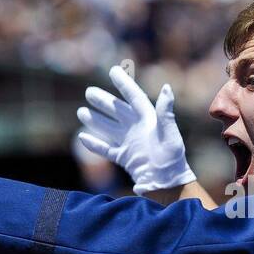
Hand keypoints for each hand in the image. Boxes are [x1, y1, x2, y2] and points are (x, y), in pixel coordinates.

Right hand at [77, 65, 195, 195]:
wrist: (167, 183)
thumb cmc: (172, 158)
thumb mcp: (170, 133)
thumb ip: (165, 112)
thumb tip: (166, 88)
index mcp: (149, 119)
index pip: (134, 97)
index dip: (124, 83)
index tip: (113, 70)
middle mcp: (138, 129)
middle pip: (117, 110)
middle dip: (103, 101)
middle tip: (89, 92)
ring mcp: (130, 143)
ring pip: (109, 128)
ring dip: (95, 120)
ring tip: (81, 112)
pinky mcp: (125, 158)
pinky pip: (106, 149)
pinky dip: (95, 144)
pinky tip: (82, 138)